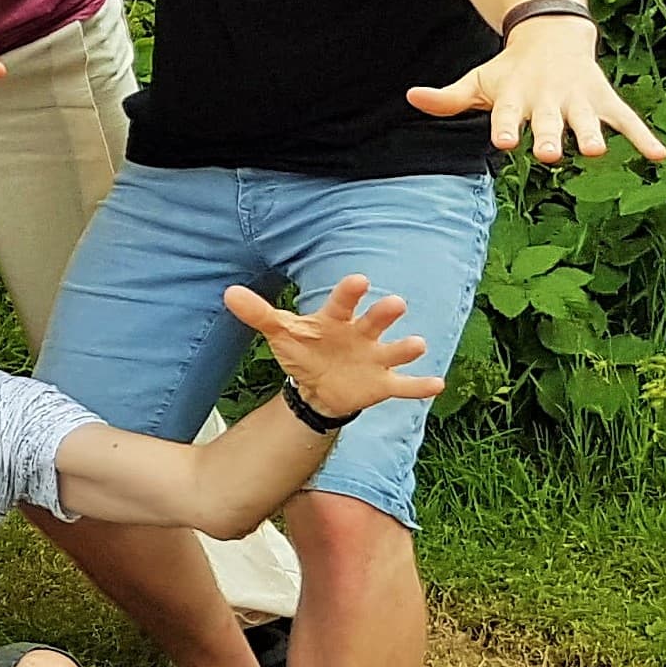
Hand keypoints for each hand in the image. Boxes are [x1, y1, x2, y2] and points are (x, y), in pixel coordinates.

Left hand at [227, 274, 437, 424]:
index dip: (350, 292)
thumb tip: (228, 292)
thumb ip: (258, 313)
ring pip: (395, 351)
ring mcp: (375, 358)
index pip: (343, 302)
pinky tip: (437, 384)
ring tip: (418, 344)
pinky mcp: (383, 383)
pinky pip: (405, 385)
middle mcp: (361, 334)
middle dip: (384, 314)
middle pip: (375, 321)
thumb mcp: (281, 332)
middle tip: (395, 304)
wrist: (317, 384)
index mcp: (337, 319)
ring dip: (406, 348)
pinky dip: (420, 386)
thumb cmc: (304, 349)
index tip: (359, 280)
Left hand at [405, 14, 664, 164]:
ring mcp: (578, 100)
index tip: (502, 141)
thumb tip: (412, 97)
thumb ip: (448, 97)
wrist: (550, 34)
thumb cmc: (508, 70)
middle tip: (548, 153)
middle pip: (548, 121)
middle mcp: (548, 99)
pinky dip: (643, 137)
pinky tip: (659, 157)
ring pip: (586, 120)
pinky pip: (628, 120)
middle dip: (549, 135)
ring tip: (596, 151)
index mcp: (516, 96)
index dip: (504, 126)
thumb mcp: (478, 81)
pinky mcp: (604, 100)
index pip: (507, 114)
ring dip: (590, 134)